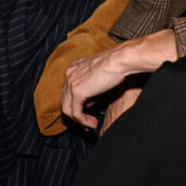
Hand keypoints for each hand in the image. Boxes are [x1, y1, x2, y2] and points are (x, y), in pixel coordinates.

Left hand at [61, 29, 175, 130]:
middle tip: (87, 123)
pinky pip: (75, 112)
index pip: (68, 92)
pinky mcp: (77, 91)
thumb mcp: (99, 79)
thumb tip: (87, 105)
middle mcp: (69, 74)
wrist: (119, 61)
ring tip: (90, 125)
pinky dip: (83, 121)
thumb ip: (90, 92)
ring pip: (67, 109)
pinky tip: (91, 124)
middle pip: (65, 100)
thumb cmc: (114, 66)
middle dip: (75, 115)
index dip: (75, 105)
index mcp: (73, 68)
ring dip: (79, 121)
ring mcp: (71, 82)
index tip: (86, 114)